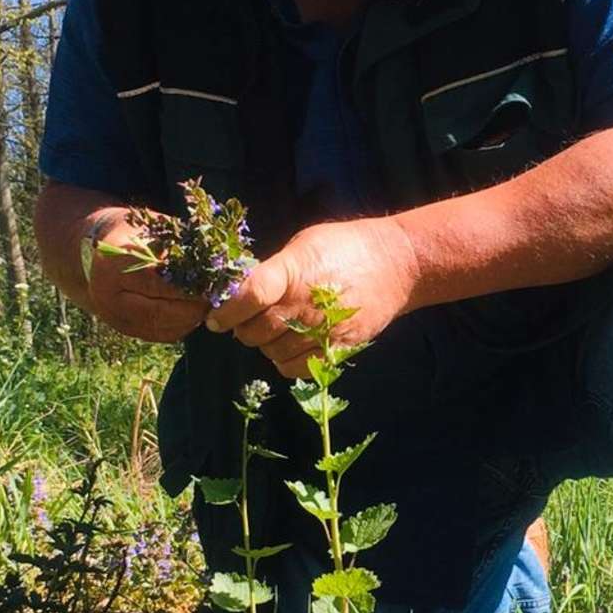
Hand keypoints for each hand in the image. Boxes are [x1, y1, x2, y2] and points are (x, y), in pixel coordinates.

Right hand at [78, 207, 209, 344]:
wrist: (95, 252)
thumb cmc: (131, 233)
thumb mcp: (151, 229)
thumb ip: (179, 246)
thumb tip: (217, 261)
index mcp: (111, 265)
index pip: (158, 281)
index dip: (190, 282)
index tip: (214, 278)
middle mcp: (107, 297)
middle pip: (161, 310)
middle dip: (194, 304)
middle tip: (218, 294)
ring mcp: (114, 318)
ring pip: (164, 327)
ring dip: (192, 317)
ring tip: (210, 301)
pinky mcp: (125, 330)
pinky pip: (162, 334)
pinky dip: (184, 324)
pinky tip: (194, 309)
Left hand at [204, 217, 419, 376]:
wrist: (397, 264)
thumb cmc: (346, 246)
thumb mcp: (304, 243)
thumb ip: (274, 269)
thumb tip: (242, 290)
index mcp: (294, 271)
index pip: (250, 296)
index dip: (226, 310)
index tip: (215, 318)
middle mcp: (306, 303)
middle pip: (256, 330)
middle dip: (241, 329)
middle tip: (242, 322)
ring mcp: (323, 329)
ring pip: (273, 352)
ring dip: (264, 345)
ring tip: (269, 331)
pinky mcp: (339, 347)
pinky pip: (298, 368)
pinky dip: (284, 362)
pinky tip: (288, 347)